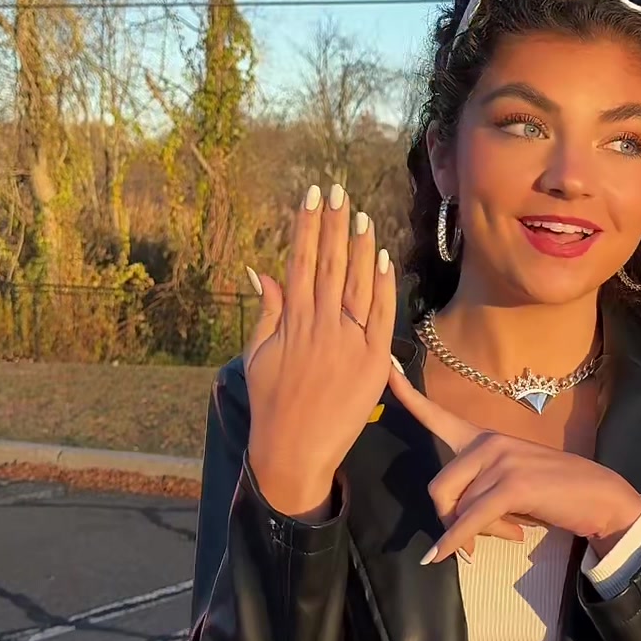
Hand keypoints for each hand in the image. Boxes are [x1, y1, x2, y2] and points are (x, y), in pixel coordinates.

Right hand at [243, 186, 395, 514]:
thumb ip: (267, 311)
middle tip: (336, 189)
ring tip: (358, 212)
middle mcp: (320, 325)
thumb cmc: (272, 404)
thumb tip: (262, 271)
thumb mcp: (258, 355)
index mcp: (292, 321)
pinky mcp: (373, 361)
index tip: (310, 196)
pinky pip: (381, 315)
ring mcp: (348, 342)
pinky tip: (381, 255)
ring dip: (358, 245)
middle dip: (331, 223)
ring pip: (356, 283)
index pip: (301, 262)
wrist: (293, 451)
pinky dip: (382, 285)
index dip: (307, 226)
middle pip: (329, 264)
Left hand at [387, 365, 640, 564]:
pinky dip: (457, 543)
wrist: (600, 496)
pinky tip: (449, 556)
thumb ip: (477, 497)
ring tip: (510, 532)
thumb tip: (454, 535)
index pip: (439, 415)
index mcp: (484, 438)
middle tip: (475, 539)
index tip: (386, 372)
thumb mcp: (508, 488)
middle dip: (449, 521)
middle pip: (439, 488)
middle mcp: (488, 443)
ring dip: (474, 535)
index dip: (408, 396)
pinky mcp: (512, 486)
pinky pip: (470, 521)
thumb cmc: (553, 494)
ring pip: (457, 509)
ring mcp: (501, 461)